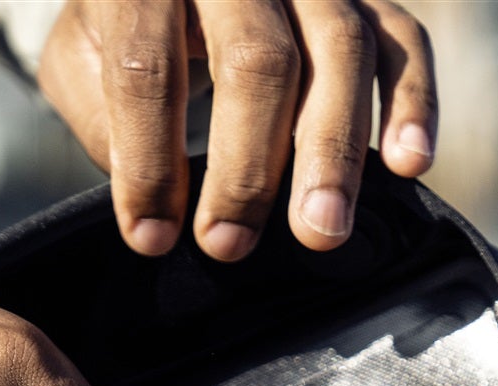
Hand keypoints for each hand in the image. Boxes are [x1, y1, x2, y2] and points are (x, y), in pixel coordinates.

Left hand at [38, 0, 437, 261]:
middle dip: (247, 165)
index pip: (147, 64)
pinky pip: (404, 41)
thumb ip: (108, 121)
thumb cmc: (130, 29)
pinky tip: (409, 164)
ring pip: (339, 49)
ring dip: (334, 150)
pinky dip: (413, 103)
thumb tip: (160, 211)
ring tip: (323, 228)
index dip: (148, 157)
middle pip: (257, 58)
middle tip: (234, 245)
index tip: (153, 236)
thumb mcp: (83, 61)